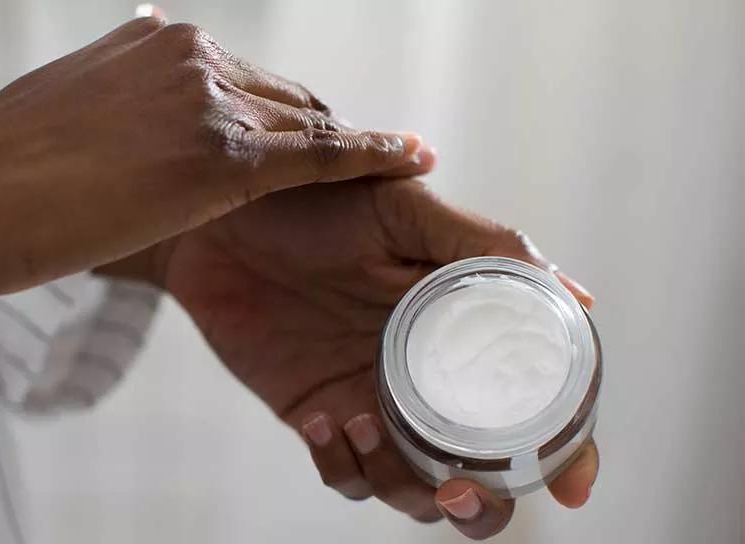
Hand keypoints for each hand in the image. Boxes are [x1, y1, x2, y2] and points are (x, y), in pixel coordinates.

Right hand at [0, 17, 432, 294]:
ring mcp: (211, 103)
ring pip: (308, 124)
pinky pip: (322, 156)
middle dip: (321, 131)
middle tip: (367, 158)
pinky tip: (415, 156)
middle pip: (286, 98)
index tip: (308, 132)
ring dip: (356, 146)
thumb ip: (118, 66)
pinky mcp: (224, 158)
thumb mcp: (62, 92)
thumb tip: (152, 30)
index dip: (280, 113)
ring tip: (405, 162)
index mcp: (158, 41)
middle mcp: (193, 56)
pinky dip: (375, 154)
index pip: (245, 79)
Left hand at [149, 178, 597, 539]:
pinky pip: (344, 474)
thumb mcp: (403, 210)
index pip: (532, 404)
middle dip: (482, 502)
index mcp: (462, 330)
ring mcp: (372, 399)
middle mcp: (425, 375)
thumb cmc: (312, 203)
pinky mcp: (318, 415)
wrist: (217, 219)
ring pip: (413, 487)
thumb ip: (484, 246)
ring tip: (360, 417)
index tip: (571, 486)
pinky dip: (339, 463)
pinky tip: (320, 418)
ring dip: (400, 480)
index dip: (563, 452)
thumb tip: (578, 298)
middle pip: (480, 471)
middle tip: (458, 488)